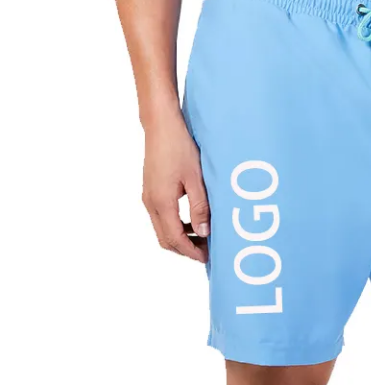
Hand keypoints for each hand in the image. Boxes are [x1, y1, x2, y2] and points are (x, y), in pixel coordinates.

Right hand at [142, 112, 209, 261]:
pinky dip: (176, 225)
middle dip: (186, 249)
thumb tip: (203, 233)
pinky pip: (162, 217)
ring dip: (181, 237)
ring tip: (204, 236)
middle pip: (166, 239)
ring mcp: (148, 197)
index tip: (207, 259)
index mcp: (162, 202)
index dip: (191, 252)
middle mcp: (151, 203)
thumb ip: (200, 207)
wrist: (161, 126)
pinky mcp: (151, 190)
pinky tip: (193, 219)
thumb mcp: (196, 178)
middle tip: (207, 251)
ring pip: (163, 229)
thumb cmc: (180, 147)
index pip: (175, 239)